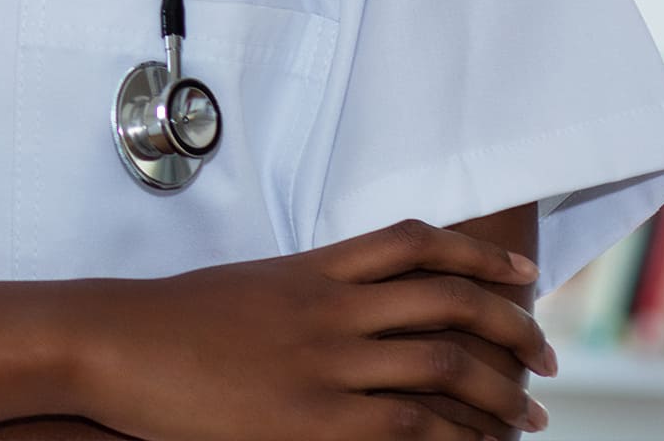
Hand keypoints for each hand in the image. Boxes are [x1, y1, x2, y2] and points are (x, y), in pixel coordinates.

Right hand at [76, 218, 556, 440]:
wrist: (119, 343)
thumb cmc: (176, 321)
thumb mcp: (253, 288)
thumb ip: (310, 293)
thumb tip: (360, 311)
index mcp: (314, 267)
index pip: (416, 242)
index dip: (478, 253)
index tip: (523, 275)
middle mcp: (330, 306)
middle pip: (447, 301)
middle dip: (510, 328)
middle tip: (544, 358)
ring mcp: (323, 363)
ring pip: (441, 366)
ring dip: (497, 393)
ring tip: (526, 416)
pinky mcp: (312, 421)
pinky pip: (406, 428)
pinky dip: (453, 439)